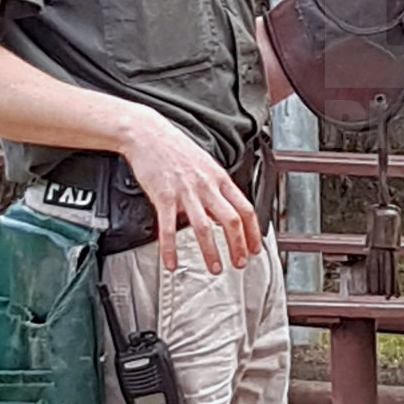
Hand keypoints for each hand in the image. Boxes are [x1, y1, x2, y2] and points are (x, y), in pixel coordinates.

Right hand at [119, 108, 261, 273]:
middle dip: (238, 246)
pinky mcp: (164, 196)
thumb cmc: (176, 149)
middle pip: (231, 220)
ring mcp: (186, 192)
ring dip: (211, 252)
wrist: (149, 134)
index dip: (253, 232)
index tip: (255, 248)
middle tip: (239, 263)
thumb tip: (225, 211)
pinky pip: (169, 228)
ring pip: (204, 228)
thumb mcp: (206, 164)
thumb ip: (217, 188)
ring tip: (215, 268)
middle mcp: (206, 186)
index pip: (245, 208)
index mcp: (219, 178)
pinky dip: (170, 249)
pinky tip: (171, 262)